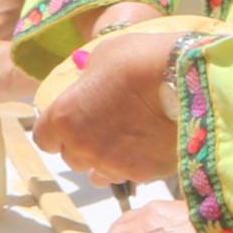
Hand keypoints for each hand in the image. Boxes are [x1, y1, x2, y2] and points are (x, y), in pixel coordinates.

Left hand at [32, 30, 181, 183]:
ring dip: (106, 158)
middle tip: (102, 126)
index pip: (44, 138)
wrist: (187, 79)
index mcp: (64, 118)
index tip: (68, 122)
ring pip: (99, 171)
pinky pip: (128, 174)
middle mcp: (83, 147)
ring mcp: (112, 164)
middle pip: (72, 157)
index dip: (56, 131)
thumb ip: (87, 80)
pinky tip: (147, 144)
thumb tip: (86, 85)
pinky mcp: (142, 174)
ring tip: (126, 138)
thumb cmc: (140, 60)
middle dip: (82, 144)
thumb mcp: (102, 58)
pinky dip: (133, 163)